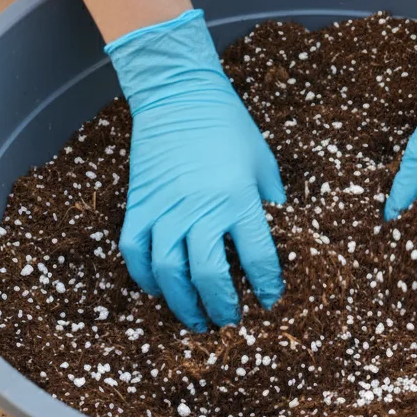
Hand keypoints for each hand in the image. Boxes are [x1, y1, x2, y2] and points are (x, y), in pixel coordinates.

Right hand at [106, 9, 285, 330]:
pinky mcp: (138, 206)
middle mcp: (200, 209)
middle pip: (209, 276)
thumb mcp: (262, 164)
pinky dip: (146, 278)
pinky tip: (161, 288)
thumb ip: (270, 205)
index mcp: (239, 199)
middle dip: (222, 307)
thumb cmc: (229, 128)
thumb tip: (280, 243)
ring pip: (169, 273)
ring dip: (183, 304)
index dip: (267, 286)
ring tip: (196, 319)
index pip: (258, 259)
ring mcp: (165, 209)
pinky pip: (136, 254)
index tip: (270, 301)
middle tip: (230, 321)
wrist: (179, 95)